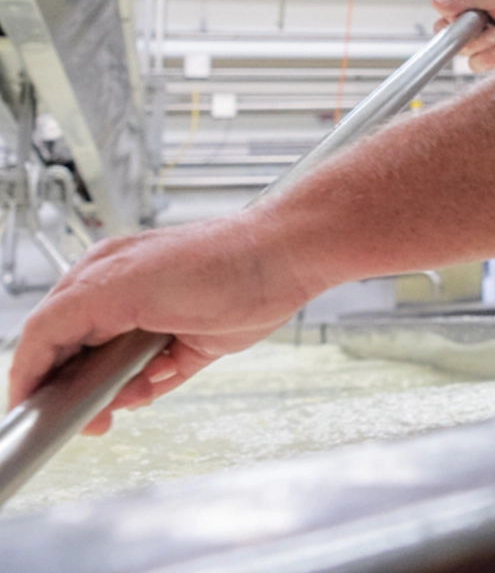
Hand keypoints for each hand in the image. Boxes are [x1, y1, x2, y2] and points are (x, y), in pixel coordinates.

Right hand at [7, 212, 308, 434]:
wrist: (284, 260)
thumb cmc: (217, 258)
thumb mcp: (124, 284)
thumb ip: (70, 314)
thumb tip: (34, 351)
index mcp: (100, 275)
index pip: (45, 332)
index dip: (32, 375)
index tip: (28, 412)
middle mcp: (122, 296)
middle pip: (76, 359)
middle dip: (78, 392)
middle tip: (89, 419)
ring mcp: (153, 321)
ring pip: (113, 377)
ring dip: (120, 391)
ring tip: (137, 388)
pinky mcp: (185, 344)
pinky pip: (151, 380)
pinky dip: (151, 389)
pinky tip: (161, 378)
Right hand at [432, 0, 494, 72]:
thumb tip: (436, 0)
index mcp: (476, 0)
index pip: (446, 6)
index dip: (448, 11)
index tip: (457, 12)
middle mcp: (477, 21)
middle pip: (448, 31)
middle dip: (464, 31)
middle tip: (483, 24)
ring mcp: (484, 42)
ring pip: (462, 51)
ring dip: (480, 44)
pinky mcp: (493, 60)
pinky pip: (475, 65)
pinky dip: (488, 58)